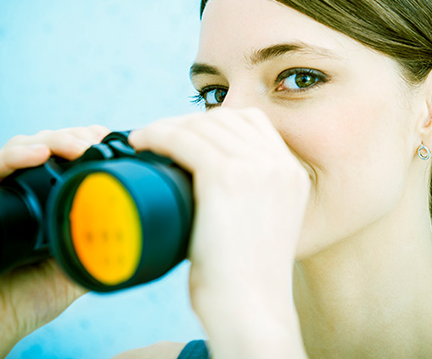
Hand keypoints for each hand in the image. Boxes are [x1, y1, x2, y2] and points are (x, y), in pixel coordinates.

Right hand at [0, 125, 109, 358]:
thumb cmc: (32, 294)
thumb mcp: (79, 265)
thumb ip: (100, 246)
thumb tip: (130, 230)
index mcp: (51, 196)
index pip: (69, 154)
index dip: (88, 140)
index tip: (109, 138)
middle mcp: (26, 186)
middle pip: (50, 144)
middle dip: (75, 137)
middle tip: (95, 141)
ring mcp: (1, 187)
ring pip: (25, 146)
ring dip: (53, 140)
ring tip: (75, 145)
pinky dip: (15, 156)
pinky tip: (38, 153)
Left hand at [129, 108, 308, 357]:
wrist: (250, 311)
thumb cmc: (242, 278)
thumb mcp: (256, 224)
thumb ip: (243, 195)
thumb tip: (196, 175)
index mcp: (290, 174)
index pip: (251, 124)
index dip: (213, 123)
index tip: (184, 135)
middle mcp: (279, 165)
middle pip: (225, 120)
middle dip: (187, 122)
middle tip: (159, 137)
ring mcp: (256, 169)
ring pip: (202, 126)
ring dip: (167, 126)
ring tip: (145, 139)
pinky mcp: (227, 179)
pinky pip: (185, 140)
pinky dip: (158, 135)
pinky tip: (141, 141)